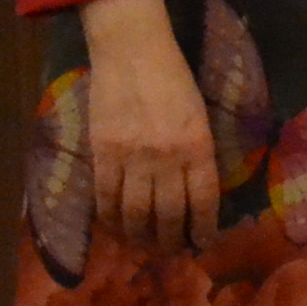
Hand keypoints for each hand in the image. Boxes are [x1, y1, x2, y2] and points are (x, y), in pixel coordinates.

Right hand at [79, 0, 218, 258]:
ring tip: (143, 246)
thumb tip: (195, 195)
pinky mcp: (102, 153)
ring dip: (139, 237)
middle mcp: (167, 157)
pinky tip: (115, 228)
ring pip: (134, 213)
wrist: (133, 53)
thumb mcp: (200, 117)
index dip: (203, 229)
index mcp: (199, 146)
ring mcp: (132, 157)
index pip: (203, 201)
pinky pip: (105, 198)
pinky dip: (110, 219)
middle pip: (168, 214)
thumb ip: (198, 155)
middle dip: (170, 241)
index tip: (202, 244)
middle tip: (170, 252)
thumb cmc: (174, 81)